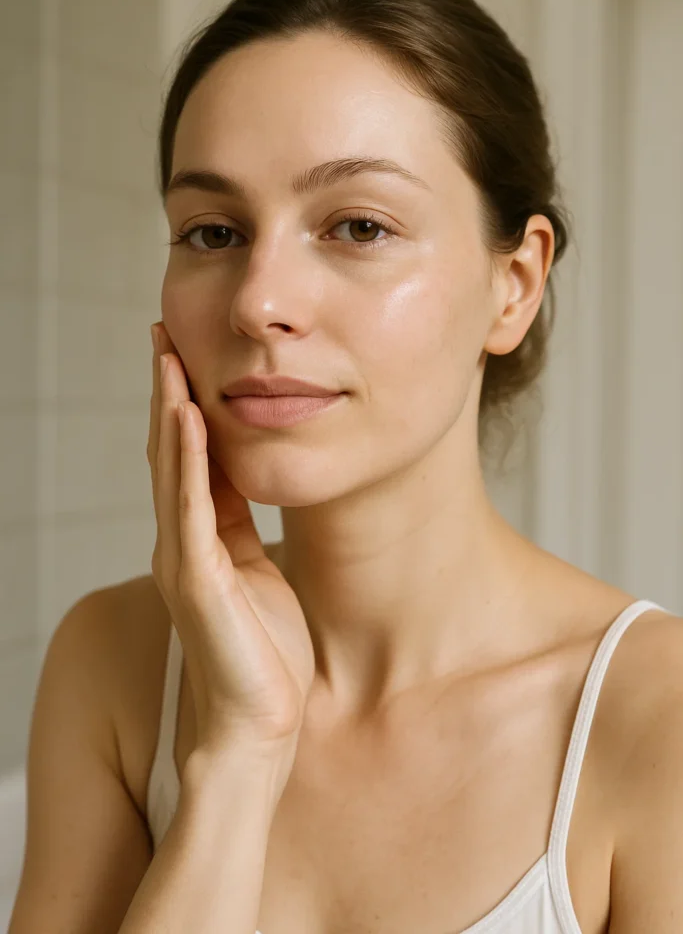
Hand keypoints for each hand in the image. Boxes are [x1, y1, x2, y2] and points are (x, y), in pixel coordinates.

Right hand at [147, 322, 315, 758]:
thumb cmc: (267, 657)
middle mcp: (185, 543)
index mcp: (205, 541)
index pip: (192, 460)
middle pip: (173, 453)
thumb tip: (262, 495)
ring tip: (169, 358)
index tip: (187, 357)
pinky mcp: (199, 581)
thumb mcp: (262, 576)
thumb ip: (250, 535)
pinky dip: (189, 462)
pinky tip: (189, 419)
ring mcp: (185, 560)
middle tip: (165, 335)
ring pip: (174, 470)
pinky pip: (192, 509)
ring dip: (170, 411)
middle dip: (169, 393)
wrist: (257, 727)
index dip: (187, 407)